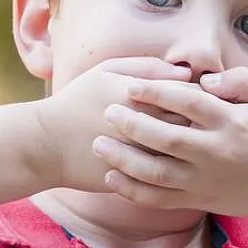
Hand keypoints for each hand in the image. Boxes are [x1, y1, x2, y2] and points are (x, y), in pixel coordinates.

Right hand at [33, 57, 192, 192]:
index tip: (198, 101)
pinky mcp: (135, 180)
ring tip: (191, 143)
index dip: (200, 97)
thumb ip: (147, 67)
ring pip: (185, 153)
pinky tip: (176, 163)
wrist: (45, 145)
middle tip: (202, 123)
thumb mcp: (106, 71)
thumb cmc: (76, 102)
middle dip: (202, 123)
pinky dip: (178, 170)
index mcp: (141, 96)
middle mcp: (145, 126)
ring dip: (193, 148)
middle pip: (194, 124)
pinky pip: (169, 177)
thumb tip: (186, 73)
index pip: (191, 94)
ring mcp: (141, 156)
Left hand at [92, 66, 247, 220]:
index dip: (158, 92)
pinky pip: (159, 199)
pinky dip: (132, 191)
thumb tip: (205, 80)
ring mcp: (204, 180)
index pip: (189, 103)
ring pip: (157, 173)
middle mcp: (216, 153)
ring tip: (99, 143)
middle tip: (108, 112)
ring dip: (124, 159)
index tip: (131, 85)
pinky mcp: (196, 200)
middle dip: (134, 125)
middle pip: (167, 139)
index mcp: (232, 123)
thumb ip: (240, 79)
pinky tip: (110, 177)